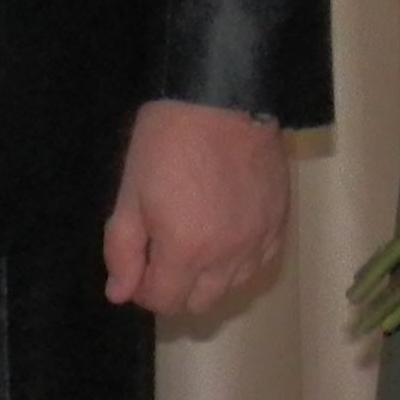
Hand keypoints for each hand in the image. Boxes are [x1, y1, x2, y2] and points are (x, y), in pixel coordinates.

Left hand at [104, 101, 290, 317]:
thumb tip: (120, 293)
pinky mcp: (279, 222)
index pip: (164, 300)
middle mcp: (227, 256)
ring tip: (196, 242)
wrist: (223, 97)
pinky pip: (260, 263)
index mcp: (185, 249)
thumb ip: (122, 249)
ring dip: (208, 278)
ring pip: (232, 287)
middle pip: (200, 303)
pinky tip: (226, 235)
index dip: (143, 289)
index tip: (137, 265)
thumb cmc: (167, 139)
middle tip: (162, 254)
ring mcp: (259, 240)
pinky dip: (240, 261)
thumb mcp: (131, 193)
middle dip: (175, 288)